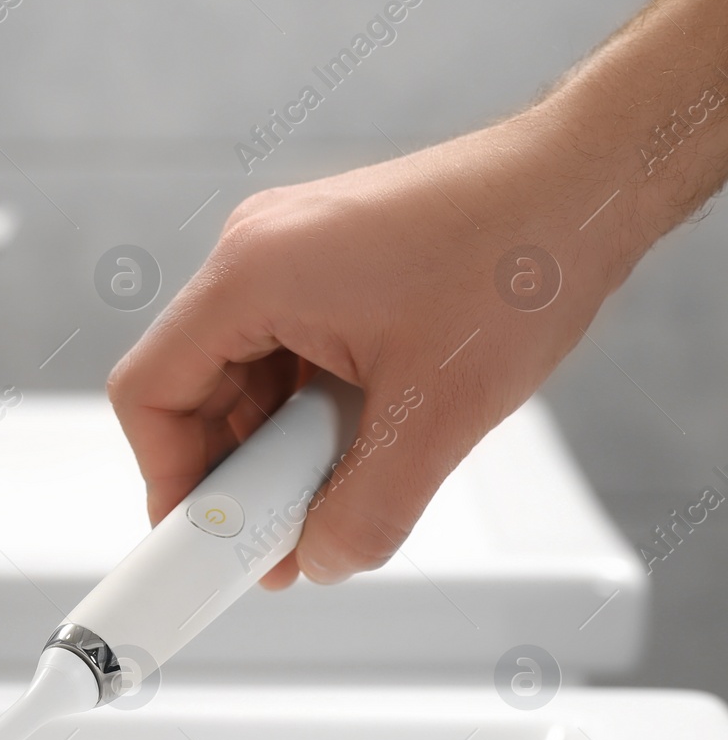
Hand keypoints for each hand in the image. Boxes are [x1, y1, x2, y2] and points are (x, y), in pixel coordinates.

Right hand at [107, 109, 642, 587]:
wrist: (590, 179)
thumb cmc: (523, 256)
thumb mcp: (439, 412)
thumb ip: (368, 506)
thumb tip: (321, 559)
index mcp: (253, 273)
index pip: (150, 391)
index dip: (164, 478)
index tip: (197, 539)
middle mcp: (256, 253)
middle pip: (192, 388)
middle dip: (230, 473)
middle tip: (274, 537)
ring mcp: (290, 253)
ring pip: (242, 376)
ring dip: (274, 446)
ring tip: (331, 494)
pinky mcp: (326, 262)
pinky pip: (283, 353)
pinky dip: (305, 412)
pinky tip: (356, 446)